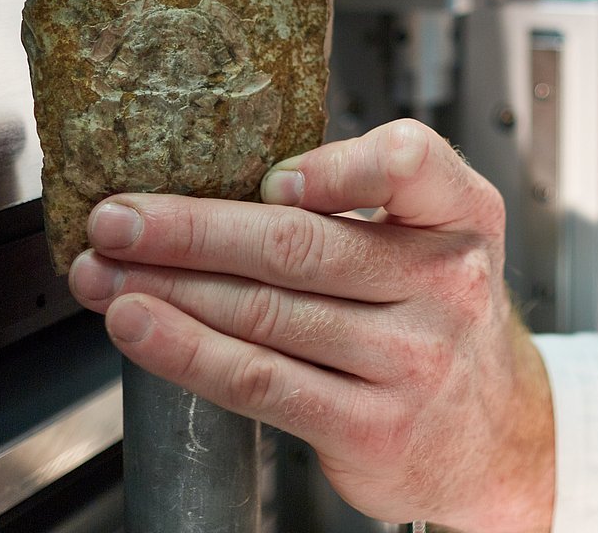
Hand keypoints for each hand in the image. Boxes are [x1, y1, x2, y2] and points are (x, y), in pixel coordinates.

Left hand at [66, 120, 554, 531]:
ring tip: (104, 271)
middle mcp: (443, 283)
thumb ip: (360, 206)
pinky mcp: (367, 425)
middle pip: (298, 244)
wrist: (493, 434)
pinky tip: (139, 328)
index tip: (268, 174)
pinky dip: (185, 351)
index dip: (333, 166)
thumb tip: (219, 180)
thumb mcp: (436, 241)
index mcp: (462, 215)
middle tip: (118, 217)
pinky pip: (258, 380)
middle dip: (189, 228)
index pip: (410, 163)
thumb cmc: (438, 319)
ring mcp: (409, 359)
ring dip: (166, 287)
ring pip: (264, 312)